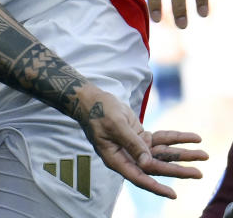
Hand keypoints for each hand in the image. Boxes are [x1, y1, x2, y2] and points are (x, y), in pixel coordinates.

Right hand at [79, 88, 206, 197]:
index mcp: (116, 158)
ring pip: (162, 153)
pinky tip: (192, 138)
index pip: (138, 176)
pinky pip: (161, 139)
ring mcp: (134, 147)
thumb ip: (132, 143)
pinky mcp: (139, 137)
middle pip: (156, 166)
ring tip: (203, 154)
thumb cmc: (98, 111)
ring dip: (182, 153)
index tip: (172, 194)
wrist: (91, 99)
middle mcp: (127, 156)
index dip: (155, 186)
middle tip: (198, 173)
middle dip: (178, 169)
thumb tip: (148, 163)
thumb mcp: (115, 125)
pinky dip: (175, 138)